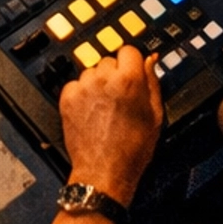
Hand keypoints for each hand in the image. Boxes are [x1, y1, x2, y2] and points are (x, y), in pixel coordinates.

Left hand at [58, 44, 162, 205]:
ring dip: (98, 84)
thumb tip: (150, 60)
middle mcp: (104, 78)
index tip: (132, 75)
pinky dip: (81, 94)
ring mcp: (83, 87)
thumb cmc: (132, 150)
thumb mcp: (155, 116)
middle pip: (109, 61)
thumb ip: (153, 83)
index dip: (132, 64)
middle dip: (115, 75)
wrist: (104, 173)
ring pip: (92, 72)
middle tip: (119, 98)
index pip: (128, 50)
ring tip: (104, 108)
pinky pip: (75, 84)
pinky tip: (90, 112)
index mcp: (129, 80)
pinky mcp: (67, 97)